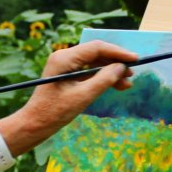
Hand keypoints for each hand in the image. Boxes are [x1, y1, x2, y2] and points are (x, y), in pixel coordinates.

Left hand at [16, 40, 136, 140]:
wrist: (35, 124)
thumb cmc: (55, 112)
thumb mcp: (83, 96)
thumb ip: (104, 80)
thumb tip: (121, 67)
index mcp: (64, 58)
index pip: (96, 48)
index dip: (118, 52)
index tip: (135, 59)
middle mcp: (64, 57)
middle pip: (96, 53)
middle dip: (115, 62)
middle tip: (133, 72)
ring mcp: (65, 65)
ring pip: (95, 62)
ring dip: (111, 71)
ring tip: (127, 82)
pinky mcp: (67, 74)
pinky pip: (89, 71)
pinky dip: (102, 77)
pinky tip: (117, 85)